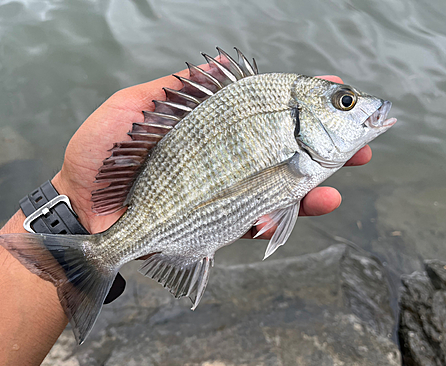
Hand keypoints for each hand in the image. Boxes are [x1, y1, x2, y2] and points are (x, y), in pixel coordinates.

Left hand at [52, 73, 371, 236]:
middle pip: (284, 153)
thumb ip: (180, 91)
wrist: (81, 208)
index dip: (304, 103)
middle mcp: (223, 158)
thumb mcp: (134, 108)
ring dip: (311, 193)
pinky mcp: (212, 222)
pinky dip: (272, 220)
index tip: (338, 91)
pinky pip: (249, 221)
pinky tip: (283, 215)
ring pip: (276, 191)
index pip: (266, 111)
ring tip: (333, 194)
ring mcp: (221, 191)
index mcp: (210, 127)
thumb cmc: (100, 154)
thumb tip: (223, 64)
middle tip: (364, 149)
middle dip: (327, 152)